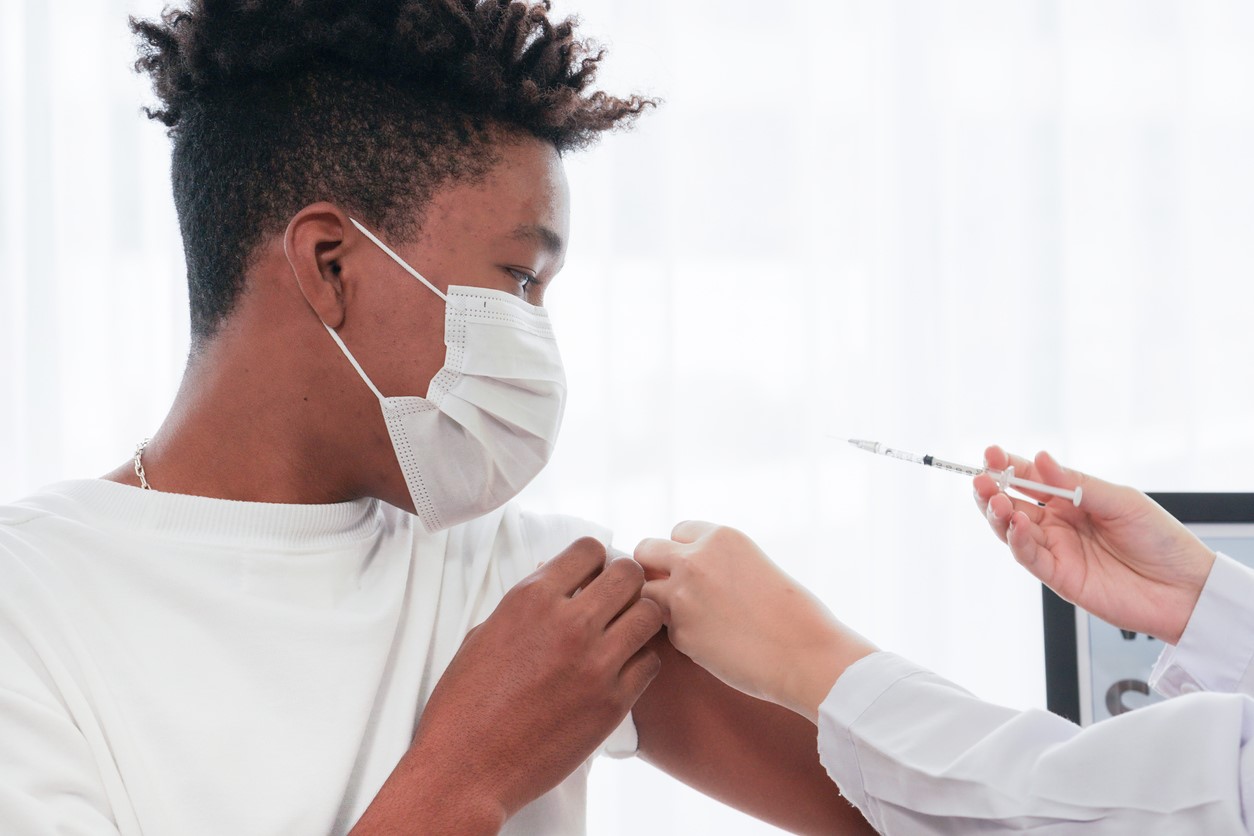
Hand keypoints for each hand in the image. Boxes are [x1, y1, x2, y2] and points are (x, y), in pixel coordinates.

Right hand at [353, 537, 662, 832]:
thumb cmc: (465, 705)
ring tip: (625, 632)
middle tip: (617, 600)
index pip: (589, 550)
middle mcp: (569, 623)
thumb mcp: (484, 634)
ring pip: (651, 613)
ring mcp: (596, 663)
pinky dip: (641, 660)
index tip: (593, 575)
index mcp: (531, 599)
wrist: (466, 768)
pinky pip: (651, 662)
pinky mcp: (613, 702)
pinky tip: (622, 668)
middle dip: (626, 581)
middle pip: (629, 573)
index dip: (595, 560)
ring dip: (641, 617)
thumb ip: (527, 606)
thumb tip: (556, 587)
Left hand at [635, 522, 874, 723]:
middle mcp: (695, 560)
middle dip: (653, 568)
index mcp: (720, 537)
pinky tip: (705, 643)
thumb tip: (689, 571)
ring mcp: (682, 597)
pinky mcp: (679, 633)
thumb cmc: (795, 614)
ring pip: (644, 591)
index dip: (683, 551)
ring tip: (686, 620)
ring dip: (656, 604)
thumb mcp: (755, 565)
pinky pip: (663, 629)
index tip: (693, 569)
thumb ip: (719, 562)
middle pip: (645, 551)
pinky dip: (677, 635)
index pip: (678, 531)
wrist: (807, 654)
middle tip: (671, 590)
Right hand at [974, 446, 1214, 643]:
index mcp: (1073, 501)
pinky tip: (1014, 524)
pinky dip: (1017, 541)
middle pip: (1013, 504)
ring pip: (1013, 530)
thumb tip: (1042, 459)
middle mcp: (1059, 524)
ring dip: (998, 514)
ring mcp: (1057, 550)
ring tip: (993, 499)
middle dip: (993, 490)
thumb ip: (1078, 485)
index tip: (991, 453)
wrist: (1186, 588)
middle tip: (981, 478)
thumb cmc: (1161, 540)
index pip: (1032, 479)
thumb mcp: (1122, 501)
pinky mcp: (1060, 577)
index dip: (1009, 466)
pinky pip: (1030, 557)